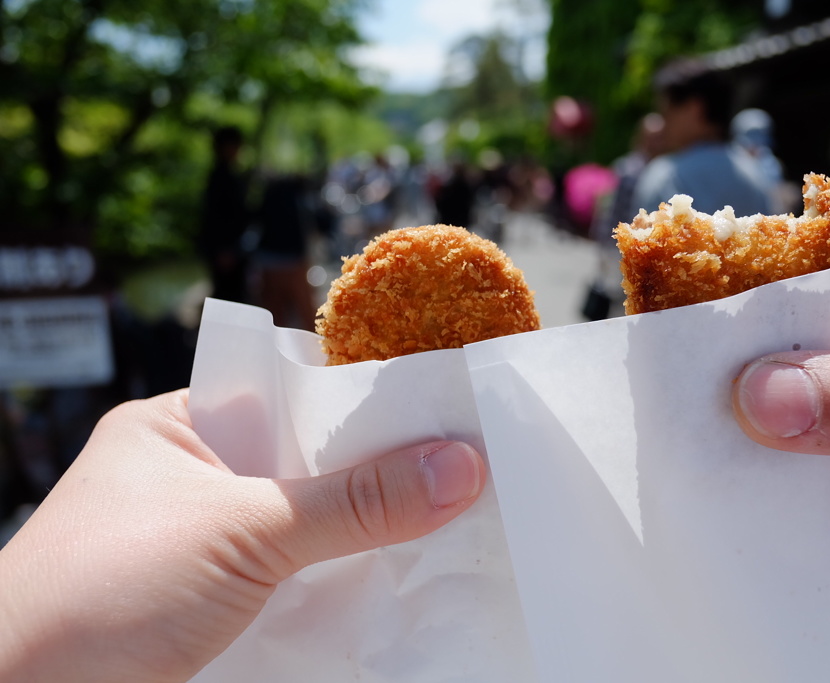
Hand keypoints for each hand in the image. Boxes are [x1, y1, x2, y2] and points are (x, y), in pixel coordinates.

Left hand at [0, 389, 484, 682]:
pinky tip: (398, 581)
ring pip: (309, 528)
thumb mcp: (241, 530)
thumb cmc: (101, 593)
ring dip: (367, 534)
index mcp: (182, 426)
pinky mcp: (218, 608)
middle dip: (379, 473)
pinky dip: (344, 584)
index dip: (365, 400)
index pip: (293, 392)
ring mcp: (206, 546)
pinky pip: (300, 582)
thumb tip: (461, 466)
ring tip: (452, 521)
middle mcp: (194, 478)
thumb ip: (353, 501)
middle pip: (310, 464)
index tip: (441, 408)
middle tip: (465, 467)